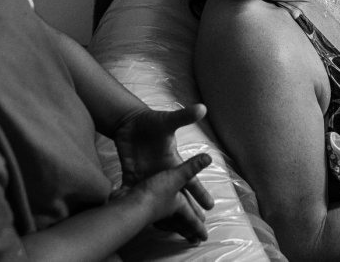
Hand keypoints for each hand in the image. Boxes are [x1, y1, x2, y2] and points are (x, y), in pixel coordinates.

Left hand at [113, 104, 214, 236]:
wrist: (129, 121)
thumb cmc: (150, 121)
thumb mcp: (167, 121)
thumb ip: (183, 116)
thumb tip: (202, 107)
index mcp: (173, 162)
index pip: (190, 181)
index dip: (200, 194)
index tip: (210, 208)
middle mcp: (162, 173)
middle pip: (177, 196)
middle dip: (188, 212)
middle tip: (197, 229)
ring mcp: (146, 176)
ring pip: (156, 200)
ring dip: (162, 215)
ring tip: (169, 231)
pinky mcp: (131, 176)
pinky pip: (133, 194)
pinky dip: (133, 204)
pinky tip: (132, 218)